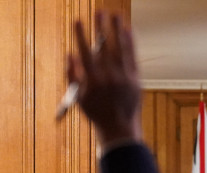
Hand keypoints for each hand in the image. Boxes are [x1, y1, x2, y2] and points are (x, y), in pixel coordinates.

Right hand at [68, 12, 141, 147]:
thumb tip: (70, 54)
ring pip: (120, 49)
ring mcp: (124, 77)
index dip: (81, 35)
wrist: (120, 127)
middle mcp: (109, 77)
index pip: (85, 52)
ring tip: (115, 14)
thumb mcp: (78, 98)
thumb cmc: (96, 113)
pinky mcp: (136, 79)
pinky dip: (130, 43)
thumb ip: (72, 75)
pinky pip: (132, 57)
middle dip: (100, 27)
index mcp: (92, 81)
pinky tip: (128, 30)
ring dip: (117, 30)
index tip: (77, 20)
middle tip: (99, 11)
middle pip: (104, 47)